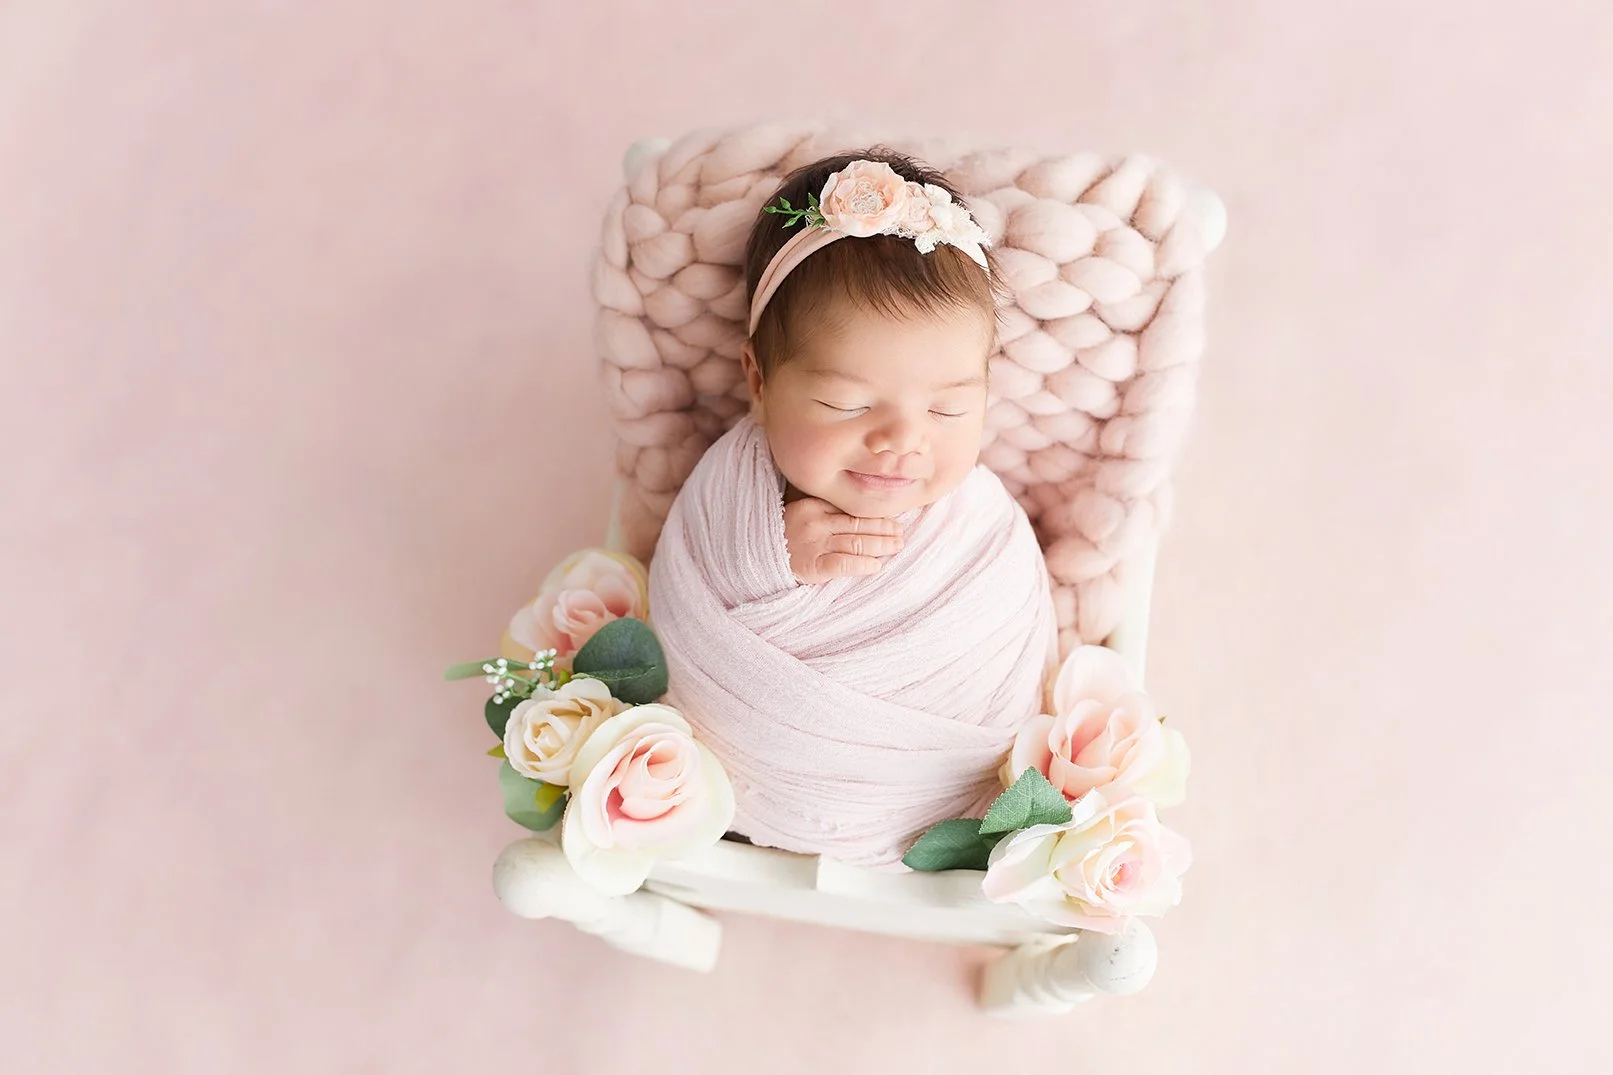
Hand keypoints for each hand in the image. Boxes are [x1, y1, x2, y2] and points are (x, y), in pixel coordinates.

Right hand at [783, 497, 903, 583]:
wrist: (750, 558)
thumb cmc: (775, 537)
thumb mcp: (795, 514)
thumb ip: (819, 511)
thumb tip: (850, 516)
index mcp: (812, 506)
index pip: (850, 509)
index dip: (874, 514)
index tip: (891, 517)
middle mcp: (815, 523)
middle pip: (858, 524)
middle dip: (884, 529)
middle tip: (901, 532)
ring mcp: (814, 545)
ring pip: (856, 542)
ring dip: (881, 545)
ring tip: (897, 547)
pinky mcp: (812, 567)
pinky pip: (844, 564)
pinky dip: (862, 565)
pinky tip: (876, 566)